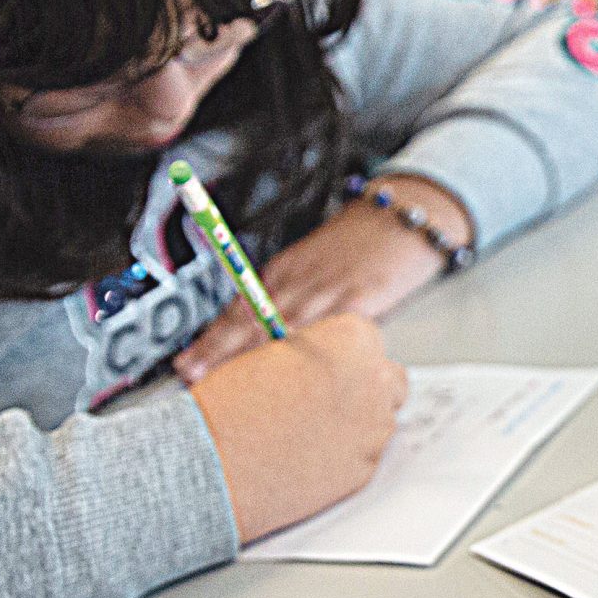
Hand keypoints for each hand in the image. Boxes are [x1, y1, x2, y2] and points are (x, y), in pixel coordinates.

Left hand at [174, 178, 472, 382]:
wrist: (409, 215)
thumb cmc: (364, 246)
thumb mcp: (318, 266)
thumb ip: (296, 300)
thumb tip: (268, 348)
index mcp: (286, 271)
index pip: (241, 308)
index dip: (213, 339)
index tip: (188, 364)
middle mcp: (301, 279)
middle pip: (253, 319)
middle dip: (219, 351)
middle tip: (192, 376)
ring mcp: (330, 288)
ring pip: (282, 327)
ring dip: (253, 356)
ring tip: (227, 382)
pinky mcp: (363, 297)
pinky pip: (328, 329)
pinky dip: (308, 350)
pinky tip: (294, 371)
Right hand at [189, 313, 410, 541]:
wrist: (215, 462)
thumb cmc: (231, 403)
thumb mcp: (272, 353)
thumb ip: (312, 352)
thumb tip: (325, 359)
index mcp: (354, 340)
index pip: (367, 340)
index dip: (343, 356)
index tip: (325, 367)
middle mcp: (376, 381)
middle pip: (387, 379)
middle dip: (363, 387)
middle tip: (324, 399)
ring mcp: (375, 429)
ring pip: (378, 420)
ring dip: (355, 423)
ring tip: (307, 432)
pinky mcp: (365, 469)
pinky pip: (363, 456)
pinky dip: (343, 456)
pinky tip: (307, 457)